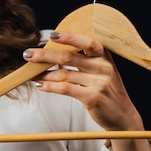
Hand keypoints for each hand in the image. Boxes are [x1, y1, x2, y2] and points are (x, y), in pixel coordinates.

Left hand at [23, 31, 150, 150]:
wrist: (122, 116)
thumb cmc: (107, 92)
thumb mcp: (101, 72)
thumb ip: (84, 62)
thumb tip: (54, 54)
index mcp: (104, 57)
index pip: (86, 41)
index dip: (69, 36)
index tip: (51, 34)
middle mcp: (103, 67)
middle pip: (69, 56)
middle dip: (45, 55)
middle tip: (28, 55)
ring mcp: (99, 82)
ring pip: (64, 74)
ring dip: (44, 74)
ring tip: (30, 75)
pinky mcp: (93, 97)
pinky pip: (66, 89)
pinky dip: (50, 87)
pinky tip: (40, 85)